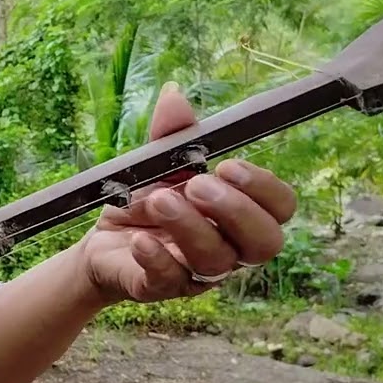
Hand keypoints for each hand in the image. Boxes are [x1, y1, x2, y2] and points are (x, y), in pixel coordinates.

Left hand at [80, 83, 298, 304]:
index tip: (228, 165)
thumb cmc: (145, 202)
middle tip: (197, 185)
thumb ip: (171, 135)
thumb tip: (174, 94)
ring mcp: (198, 273)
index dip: (264, 188)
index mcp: (240, 215)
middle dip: (235, 210)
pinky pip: (169, 281)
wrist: (101, 242)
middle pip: (265, 243)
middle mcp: (230, 248)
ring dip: (189, 226)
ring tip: (156, 199)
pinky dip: (156, 259)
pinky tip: (139, 239)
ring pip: (216, 261)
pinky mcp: (161, 288)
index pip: (281, 208)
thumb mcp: (158, 165)